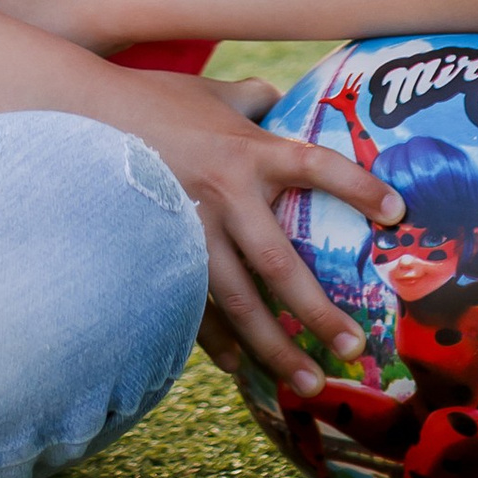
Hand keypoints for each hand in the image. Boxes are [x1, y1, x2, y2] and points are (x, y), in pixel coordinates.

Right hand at [104, 69, 402, 393]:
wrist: (80, 115)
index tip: (398, 214)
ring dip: (273, 348)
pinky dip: (215, 342)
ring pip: (237, 302)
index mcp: (247, 150)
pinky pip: (192, 308)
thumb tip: (278, 96)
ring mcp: (189, 230)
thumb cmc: (153, 100)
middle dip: (317, 311)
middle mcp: (224, 195)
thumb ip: (252, 98)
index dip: (357, 187)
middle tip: (355, 347)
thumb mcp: (211, 92)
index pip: (315, 165)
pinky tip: (239, 368)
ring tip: (309, 385)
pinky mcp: (159, 253)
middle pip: (279, 263)